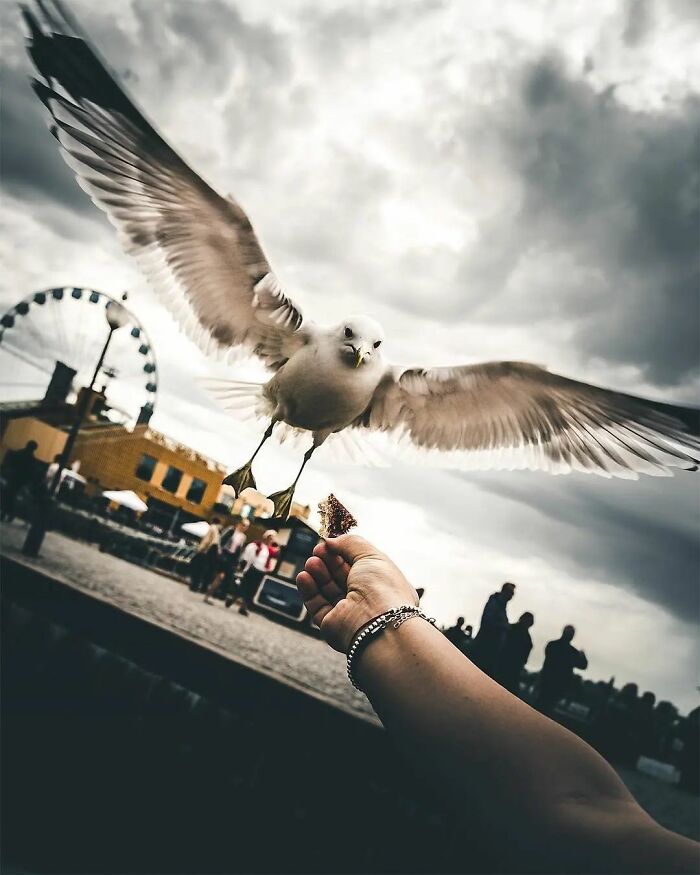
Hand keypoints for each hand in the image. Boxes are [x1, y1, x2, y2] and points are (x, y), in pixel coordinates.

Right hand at [296, 535, 418, 652]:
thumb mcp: (370, 555)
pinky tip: (303, 576)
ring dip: (317, 574)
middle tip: (317, 551)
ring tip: (311, 562)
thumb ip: (349, 543)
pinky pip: (317, 605)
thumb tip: (331, 541)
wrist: (378, 624)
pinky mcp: (332, 625)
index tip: (329, 544)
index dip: (343, 554)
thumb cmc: (381, 588)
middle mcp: (367, 601)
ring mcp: (349, 614)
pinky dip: (309, 590)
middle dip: (328, 562)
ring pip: (328, 590)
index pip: (360, 566)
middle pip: (342, 577)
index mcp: (382, 585)